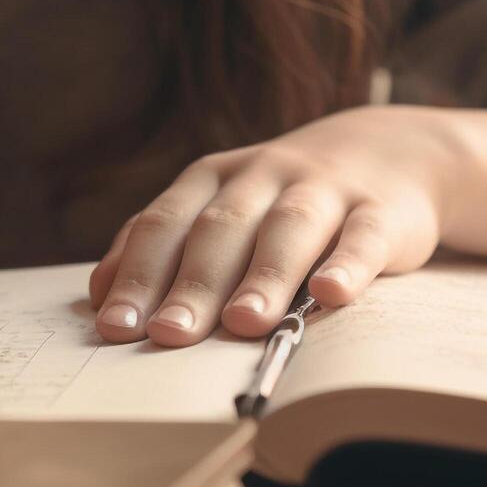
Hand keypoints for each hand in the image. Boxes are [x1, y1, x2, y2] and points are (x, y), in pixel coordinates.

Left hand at [89, 105, 463, 345]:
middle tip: (167, 335)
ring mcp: (323, 189)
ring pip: (289, 229)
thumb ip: (161, 243)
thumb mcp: (217, 205)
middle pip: (221, 229)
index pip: (165, 225)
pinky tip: (331, 294)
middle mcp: (262, 176)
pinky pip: (362, 237)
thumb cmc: (279, 199)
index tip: (115, 327)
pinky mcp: (380, 211)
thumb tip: (99, 296)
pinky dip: (347, 264)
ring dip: (264, 275)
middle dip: (191, 283)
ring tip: (243, 323)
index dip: (138, 274)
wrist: (388, 152)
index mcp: (212, 179)